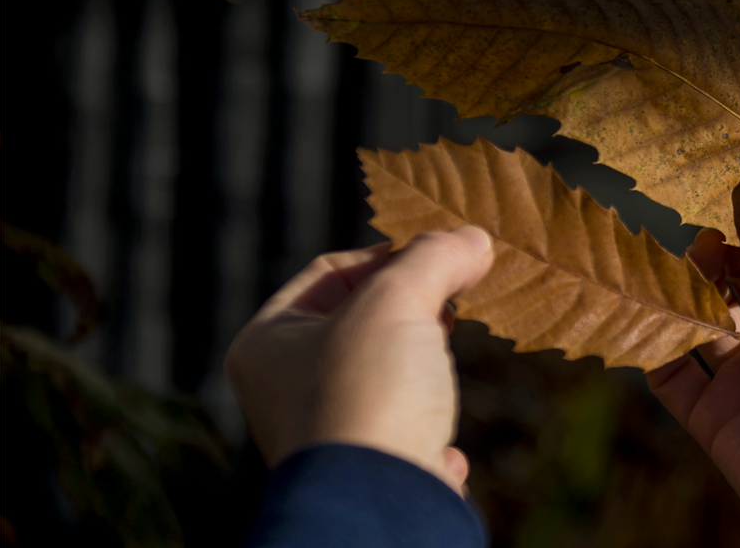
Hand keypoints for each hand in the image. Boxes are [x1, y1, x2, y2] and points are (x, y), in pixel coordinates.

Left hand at [225, 226, 493, 494]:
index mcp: (266, 342)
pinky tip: (440, 443)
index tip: (441, 259)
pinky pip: (406, 435)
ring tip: (440, 370)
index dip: (390, 256)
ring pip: (388, 375)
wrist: (379, 502)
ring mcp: (326, 434)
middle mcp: (285, 390)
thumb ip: (435, 257)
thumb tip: (473, 238)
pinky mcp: (367, 472)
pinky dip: (429, 432)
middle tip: (448, 308)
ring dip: (425, 368)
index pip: (331, 271)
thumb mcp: (399, 300)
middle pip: (361, 322)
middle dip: (413, 312)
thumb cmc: (367, 392)